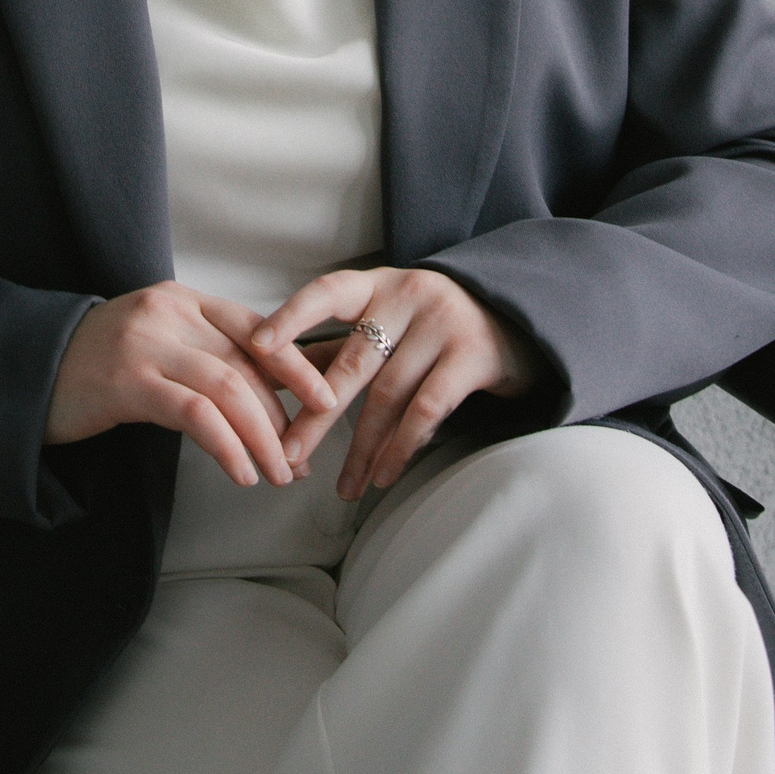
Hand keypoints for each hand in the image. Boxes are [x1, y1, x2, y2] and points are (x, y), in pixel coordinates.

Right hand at [45, 282, 338, 488]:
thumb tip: (270, 401)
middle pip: (246, 362)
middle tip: (299, 459)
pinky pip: (194, 413)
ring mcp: (146, 343)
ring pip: (228, 387)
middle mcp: (168, 312)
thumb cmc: (99, 368)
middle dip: (282, 414)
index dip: (295, 364)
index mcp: (182, 300)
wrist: (29, 372)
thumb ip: (204, 358)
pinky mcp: (127, 381)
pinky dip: (226, 445)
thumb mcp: (158, 347)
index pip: (255, 327)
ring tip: (278, 474)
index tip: (325, 399)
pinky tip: (241, 471)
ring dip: (262, 436)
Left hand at [249, 268, 548, 500]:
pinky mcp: (473, 355)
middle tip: (288, 455)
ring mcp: (442, 323)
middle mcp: (407, 296)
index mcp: (376, 286)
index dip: (291, 316)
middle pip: (353, 362)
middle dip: (317, 415)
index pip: (326, 292)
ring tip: (344, 487)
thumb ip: (334, 347)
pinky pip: (428, 408)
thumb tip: (268, 374)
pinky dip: (403, 447)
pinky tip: (385, 475)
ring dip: (363, 448)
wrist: (517, 318)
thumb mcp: (385, 323)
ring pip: (389, 394)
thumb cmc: (431, 326)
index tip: (257, 346)